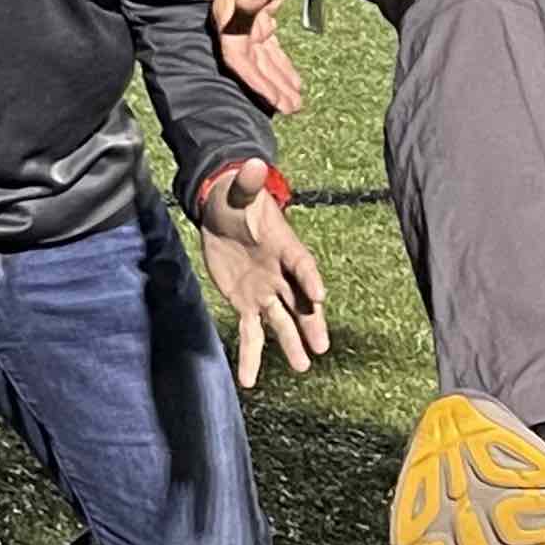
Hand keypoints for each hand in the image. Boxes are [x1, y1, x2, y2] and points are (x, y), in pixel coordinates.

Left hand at [195, 180, 329, 389]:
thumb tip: (252, 163)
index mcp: (284, 247)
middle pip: (300, 301)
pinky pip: (251, 333)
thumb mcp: (240, 191)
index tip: (319, 295)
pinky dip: (250, 356)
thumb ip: (248, 184)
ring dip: (291, 343)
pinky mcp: (247, 304)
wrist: (222, 213)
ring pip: (282, 322)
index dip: (309, 278)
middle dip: (310, 321)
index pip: (301, 264)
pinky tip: (249, 381)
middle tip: (321, 345)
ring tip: (304, 367)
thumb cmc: (236, 200)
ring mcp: (266, 292)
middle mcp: (281, 274)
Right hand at [210, 0, 304, 115]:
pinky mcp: (261, 19)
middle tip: (290, 108)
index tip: (272, 96)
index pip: (237, 55)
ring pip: (261, 61)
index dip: (253, 78)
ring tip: (295, 103)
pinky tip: (293, 82)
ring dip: (277, 82)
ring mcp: (247, 22)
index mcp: (229, 11)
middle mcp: (234, 21)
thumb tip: (248, 5)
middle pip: (250, 64)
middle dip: (269, 88)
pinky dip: (281, 67)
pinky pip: (269, 50)